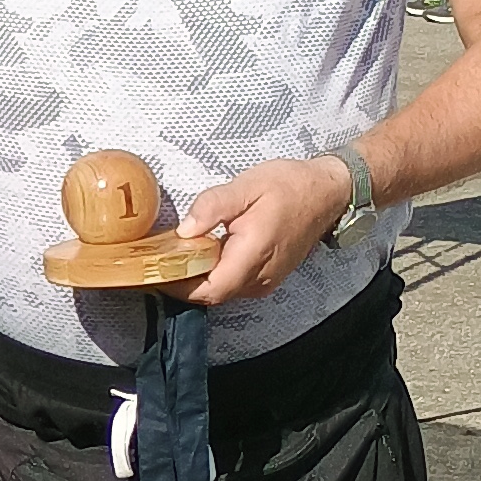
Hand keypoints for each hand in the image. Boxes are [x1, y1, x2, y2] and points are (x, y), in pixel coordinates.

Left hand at [160, 156, 353, 305]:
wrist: (327, 192)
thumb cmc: (289, 186)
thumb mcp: (246, 186)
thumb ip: (213, 207)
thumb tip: (185, 230)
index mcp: (254, 255)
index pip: (210, 289)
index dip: (178, 285)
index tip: (153, 269)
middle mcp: (261, 276)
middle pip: (211, 294)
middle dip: (180, 281)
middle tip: (153, 259)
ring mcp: (266, 279)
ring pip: (221, 290)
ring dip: (194, 278)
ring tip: (170, 253)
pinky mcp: (267, 276)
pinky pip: (233, 283)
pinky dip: (211, 273)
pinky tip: (197, 252)